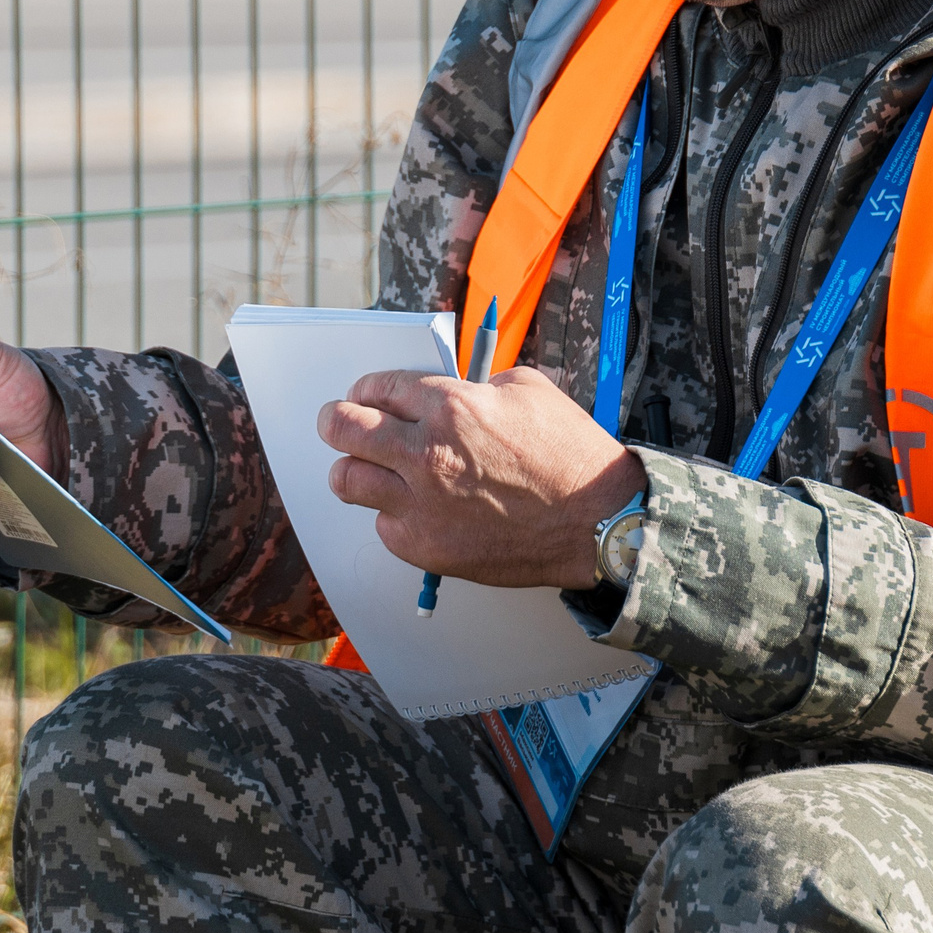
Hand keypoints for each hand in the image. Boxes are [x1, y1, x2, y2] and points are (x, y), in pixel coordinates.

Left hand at [319, 366, 644, 590]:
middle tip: (338, 425)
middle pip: (343, 429)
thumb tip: (448, 394)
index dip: (365, 390)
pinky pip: (383, 526)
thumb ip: (476, 386)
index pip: (377, 388)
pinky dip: (392, 516)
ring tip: (365, 471)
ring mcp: (422, 504)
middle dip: (336, 422)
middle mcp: (426, 453)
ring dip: (353, 471)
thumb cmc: (569, 454)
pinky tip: (414, 510)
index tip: (364, 397)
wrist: (596, 522)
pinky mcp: (427, 547)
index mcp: (451, 405)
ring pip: (347, 481)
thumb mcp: (526, 388)